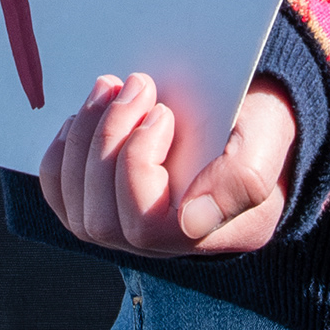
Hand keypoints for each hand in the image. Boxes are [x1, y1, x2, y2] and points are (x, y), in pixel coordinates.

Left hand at [36, 72, 297, 258]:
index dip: (138, 163)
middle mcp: (168, 245)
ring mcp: (132, 231)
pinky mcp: (104, 206)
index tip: (161, 111)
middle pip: (103, 222)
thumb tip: (190, 220)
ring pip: (79, 213)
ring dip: (84, 140)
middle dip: (108, 141)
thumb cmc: (261, 121)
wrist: (249, 112)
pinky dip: (62, 156)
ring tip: (109, 88)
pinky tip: (83, 119)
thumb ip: (243, 178)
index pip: (146, 225)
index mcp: (211, 233)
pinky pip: (62, 199)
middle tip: (135, 84)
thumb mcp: (267, 137)